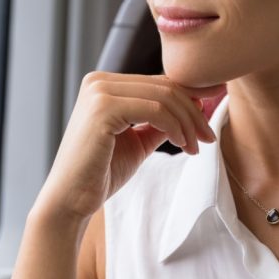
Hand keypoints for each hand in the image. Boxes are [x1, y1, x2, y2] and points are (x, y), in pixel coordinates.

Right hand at [32, 71, 224, 222]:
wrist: (71, 198)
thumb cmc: (101, 172)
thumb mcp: (137, 140)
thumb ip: (159, 121)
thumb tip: (193, 105)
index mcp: (103, 84)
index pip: (157, 82)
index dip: (189, 98)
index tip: (207, 120)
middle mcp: (98, 80)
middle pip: (164, 86)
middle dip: (193, 112)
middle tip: (208, 138)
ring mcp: (98, 92)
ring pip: (164, 97)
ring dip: (187, 123)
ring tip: (195, 147)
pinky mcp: (103, 108)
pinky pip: (155, 110)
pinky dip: (175, 127)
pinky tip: (181, 145)